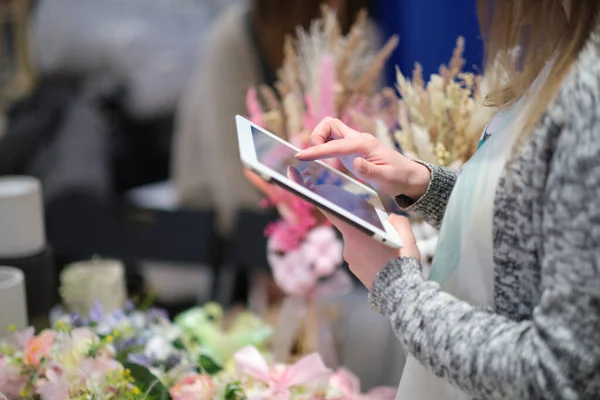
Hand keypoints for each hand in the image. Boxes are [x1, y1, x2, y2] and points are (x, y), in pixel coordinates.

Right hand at [296, 117, 430, 199]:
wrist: (408, 176)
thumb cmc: (398, 177)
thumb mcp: (385, 178)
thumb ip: (369, 170)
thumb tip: (354, 162)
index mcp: (364, 144)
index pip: (335, 145)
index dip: (316, 150)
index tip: (301, 156)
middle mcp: (358, 139)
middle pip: (330, 123)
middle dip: (316, 135)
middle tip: (312, 155)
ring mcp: (354, 143)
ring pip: (330, 129)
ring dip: (319, 139)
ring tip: (315, 157)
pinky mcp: (352, 150)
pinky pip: (333, 140)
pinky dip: (323, 145)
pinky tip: (322, 159)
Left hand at [326, 213, 419, 288]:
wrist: (399, 293)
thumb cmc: (401, 261)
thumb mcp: (406, 235)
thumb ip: (398, 220)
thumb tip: (390, 219)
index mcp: (356, 234)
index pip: (335, 215)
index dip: (328, 204)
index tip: (319, 195)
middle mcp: (348, 247)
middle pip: (354, 230)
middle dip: (366, 229)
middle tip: (384, 233)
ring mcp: (351, 261)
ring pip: (359, 245)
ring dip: (369, 244)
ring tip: (388, 250)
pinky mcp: (356, 272)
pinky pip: (362, 258)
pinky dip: (370, 256)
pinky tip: (384, 261)